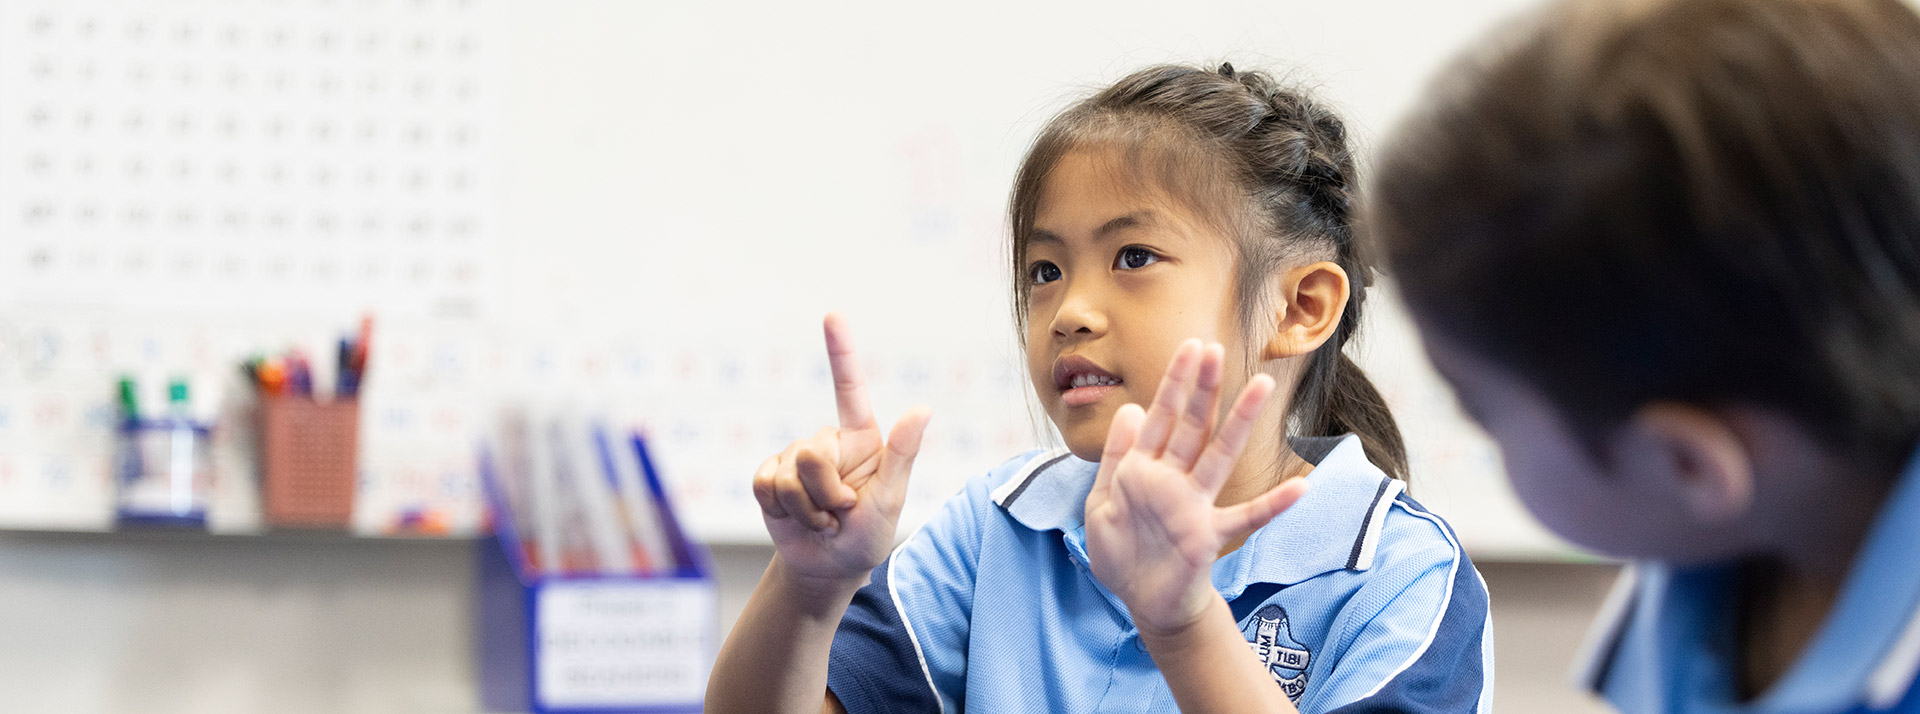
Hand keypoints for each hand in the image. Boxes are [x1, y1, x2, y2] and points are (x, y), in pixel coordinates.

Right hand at [751, 314, 933, 592]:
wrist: (828, 569)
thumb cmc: (868, 536)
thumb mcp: (891, 499)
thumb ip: (902, 454)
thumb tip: (923, 408)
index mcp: (861, 440)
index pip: (848, 388)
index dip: (840, 352)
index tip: (832, 315)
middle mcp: (828, 443)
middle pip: (813, 450)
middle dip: (826, 492)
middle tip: (841, 513)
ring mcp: (796, 459)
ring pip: (789, 473)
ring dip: (807, 508)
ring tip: (823, 521)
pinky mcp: (770, 478)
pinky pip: (765, 483)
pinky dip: (781, 509)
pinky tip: (795, 520)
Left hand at [1083, 340, 1310, 636]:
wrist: (1140, 601)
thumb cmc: (1122, 551)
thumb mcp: (1102, 500)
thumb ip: (1116, 456)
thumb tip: (1131, 407)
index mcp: (1143, 469)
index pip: (1160, 417)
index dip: (1174, 383)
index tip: (1189, 346)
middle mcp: (1173, 480)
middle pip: (1190, 426)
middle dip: (1201, 387)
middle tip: (1214, 347)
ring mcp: (1194, 506)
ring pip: (1219, 456)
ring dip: (1239, 422)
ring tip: (1261, 386)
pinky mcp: (1208, 536)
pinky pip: (1246, 517)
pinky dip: (1273, 504)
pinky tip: (1300, 487)